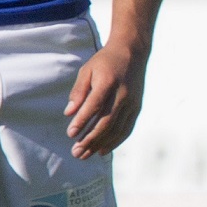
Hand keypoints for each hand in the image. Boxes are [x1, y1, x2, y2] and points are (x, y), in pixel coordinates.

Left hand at [65, 42, 146, 158]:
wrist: (133, 52)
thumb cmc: (105, 61)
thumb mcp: (87, 70)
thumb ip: (78, 91)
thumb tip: (68, 113)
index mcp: (108, 82)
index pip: (94, 106)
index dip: (82, 121)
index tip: (70, 134)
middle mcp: (123, 94)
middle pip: (107, 122)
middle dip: (90, 139)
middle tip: (76, 152)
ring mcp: (132, 102)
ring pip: (117, 128)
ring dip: (101, 144)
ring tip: (85, 155)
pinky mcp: (137, 107)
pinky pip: (127, 128)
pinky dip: (115, 141)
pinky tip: (102, 150)